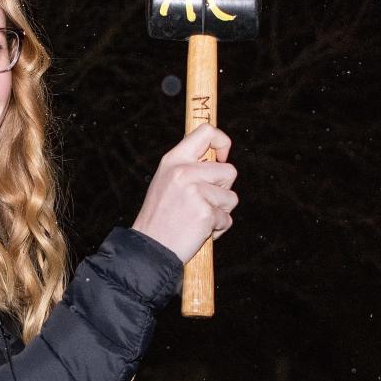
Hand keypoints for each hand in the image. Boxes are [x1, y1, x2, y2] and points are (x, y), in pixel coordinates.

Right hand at [131, 123, 237, 263]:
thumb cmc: (161, 217)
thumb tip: (218, 156)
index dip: (222, 142)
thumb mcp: (167, 180)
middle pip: (229, 171)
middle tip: (201, 202)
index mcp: (174, 159)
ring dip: (221, 211)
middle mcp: (184, 171)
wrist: (149, 249)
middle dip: (223, 190)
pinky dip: (218, 228)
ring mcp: (195, 191)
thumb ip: (190, 166)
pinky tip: (198, 231)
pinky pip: (227, 219)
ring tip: (197, 218)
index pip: (206, 132)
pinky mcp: (205, 213)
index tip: (222, 157)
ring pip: (231, 197)